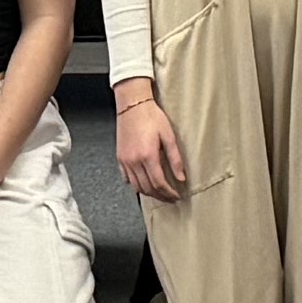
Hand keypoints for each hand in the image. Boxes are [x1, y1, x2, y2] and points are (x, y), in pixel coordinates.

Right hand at [112, 85, 189, 202]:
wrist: (132, 104)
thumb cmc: (152, 116)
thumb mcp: (169, 136)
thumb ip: (175, 159)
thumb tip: (181, 178)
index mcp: (148, 156)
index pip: (159, 183)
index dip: (169, 193)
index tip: (177, 196)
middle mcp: (134, 161)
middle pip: (148, 188)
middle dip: (161, 196)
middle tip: (171, 198)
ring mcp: (125, 160)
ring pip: (136, 186)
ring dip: (149, 193)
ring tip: (160, 193)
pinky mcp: (120, 157)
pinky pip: (127, 178)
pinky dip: (136, 185)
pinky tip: (144, 184)